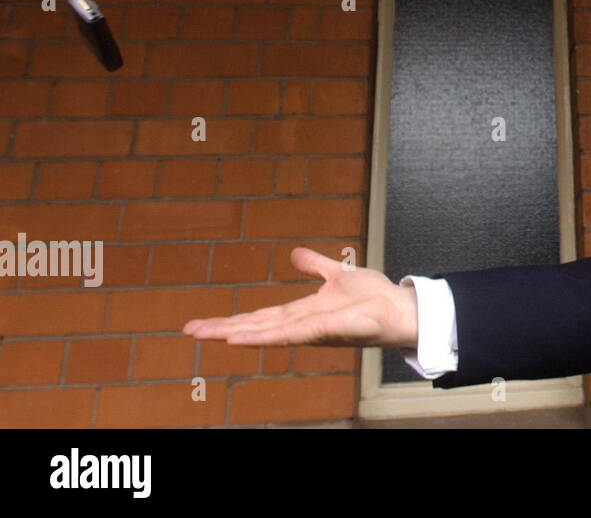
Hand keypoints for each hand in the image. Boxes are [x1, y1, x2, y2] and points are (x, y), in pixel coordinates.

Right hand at [182, 247, 418, 348]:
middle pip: (255, 326)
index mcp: (302, 311)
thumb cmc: (372, 297)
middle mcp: (301, 323)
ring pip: (267, 332)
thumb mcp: (337, 273)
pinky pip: (291, 334)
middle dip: (222, 329)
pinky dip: (265, 336)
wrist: (398, 308)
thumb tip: (293, 254)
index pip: (260, 315)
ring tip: (209, 336)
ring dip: (237, 333)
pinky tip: (243, 338)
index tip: (204, 323)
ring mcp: (311, 329)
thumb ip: (315, 265)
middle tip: (190, 331)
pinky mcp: (324, 330)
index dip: (233, 319)